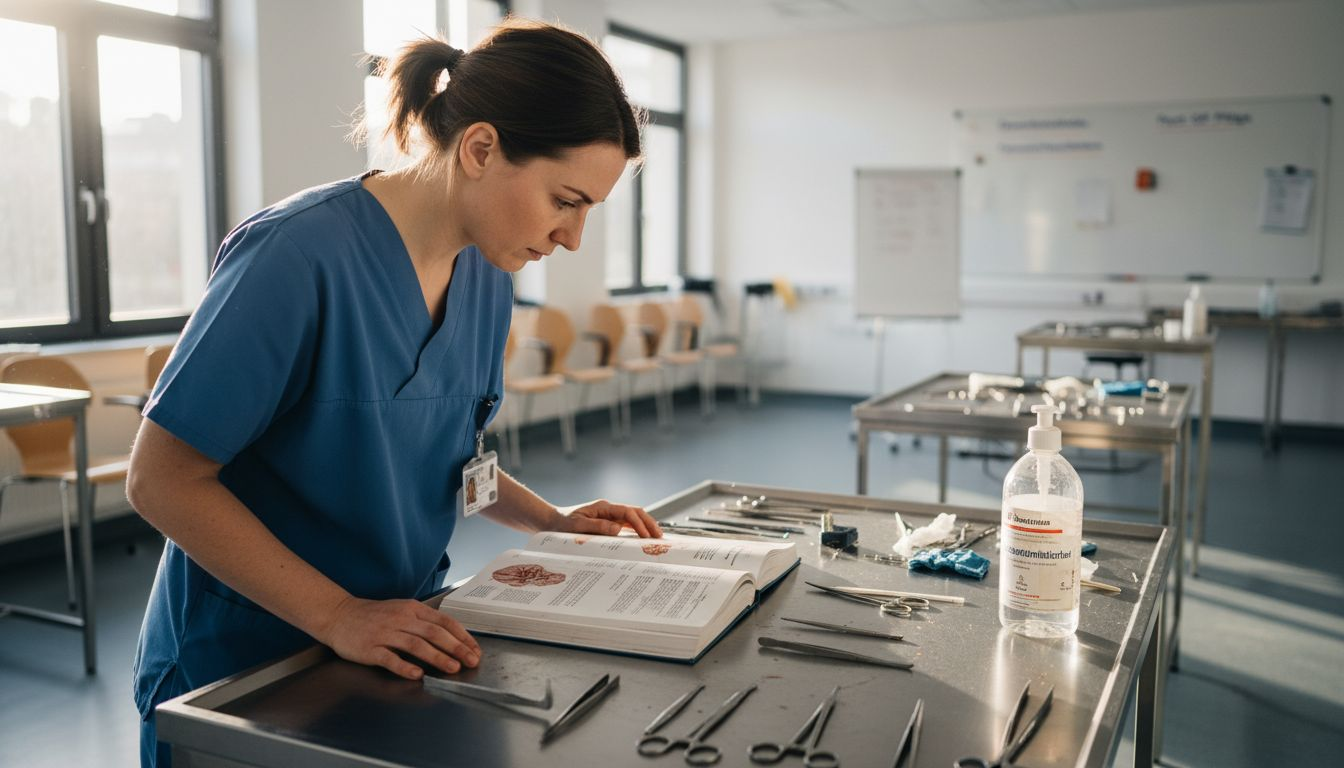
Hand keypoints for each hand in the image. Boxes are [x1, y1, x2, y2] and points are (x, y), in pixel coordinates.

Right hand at [318, 596, 481, 679]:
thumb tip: (452, 638)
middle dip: (456, 648)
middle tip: (471, 661)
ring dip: (437, 657)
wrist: (339, 615)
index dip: (462, 636)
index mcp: (412, 609)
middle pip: (434, 633)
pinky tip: (418, 675)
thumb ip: (423, 622)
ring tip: (452, 668)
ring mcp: (384, 633)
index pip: (444, 621)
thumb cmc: (374, 615)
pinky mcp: (370, 648)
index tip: (475, 649)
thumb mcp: (402, 610)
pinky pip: (390, 658)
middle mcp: (401, 619)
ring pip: (416, 645)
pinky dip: (405, 667)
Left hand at [554, 499, 662, 537]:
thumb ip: (597, 526)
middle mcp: (609, 509)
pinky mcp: (608, 522)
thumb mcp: (577, 526)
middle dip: (649, 523)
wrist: (552, 522)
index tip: (645, 536)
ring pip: (633, 518)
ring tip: (656, 538)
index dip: (638, 524)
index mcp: (603, 507)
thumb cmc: (562, 523)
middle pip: (635, 512)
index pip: (627, 512)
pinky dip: (637, 530)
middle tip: (659, 537)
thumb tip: (618, 529)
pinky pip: (626, 524)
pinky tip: (643, 538)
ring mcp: (609, 515)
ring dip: (645, 526)